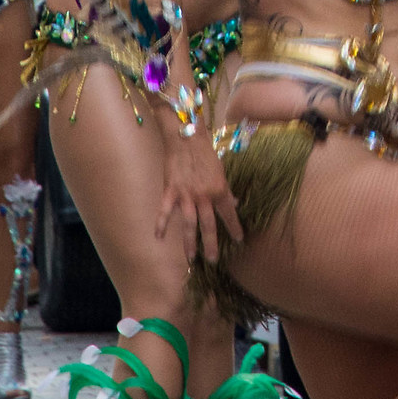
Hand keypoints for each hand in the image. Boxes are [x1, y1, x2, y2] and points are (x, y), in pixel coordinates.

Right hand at [155, 133, 243, 263]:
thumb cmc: (205, 152)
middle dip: (212, 245)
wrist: (185, 137)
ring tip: (191, 258)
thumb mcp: (221, 171)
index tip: (239, 240)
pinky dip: (161, 224)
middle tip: (214, 261)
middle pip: (209, 226)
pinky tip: (158, 237)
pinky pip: (166, 211)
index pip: (229, 214)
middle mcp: (204, 196)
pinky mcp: (170, 191)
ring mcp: (186, 195)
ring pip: (189, 224)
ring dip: (190, 243)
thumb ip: (226, 190)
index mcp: (219, 190)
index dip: (235, 228)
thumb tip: (235, 203)